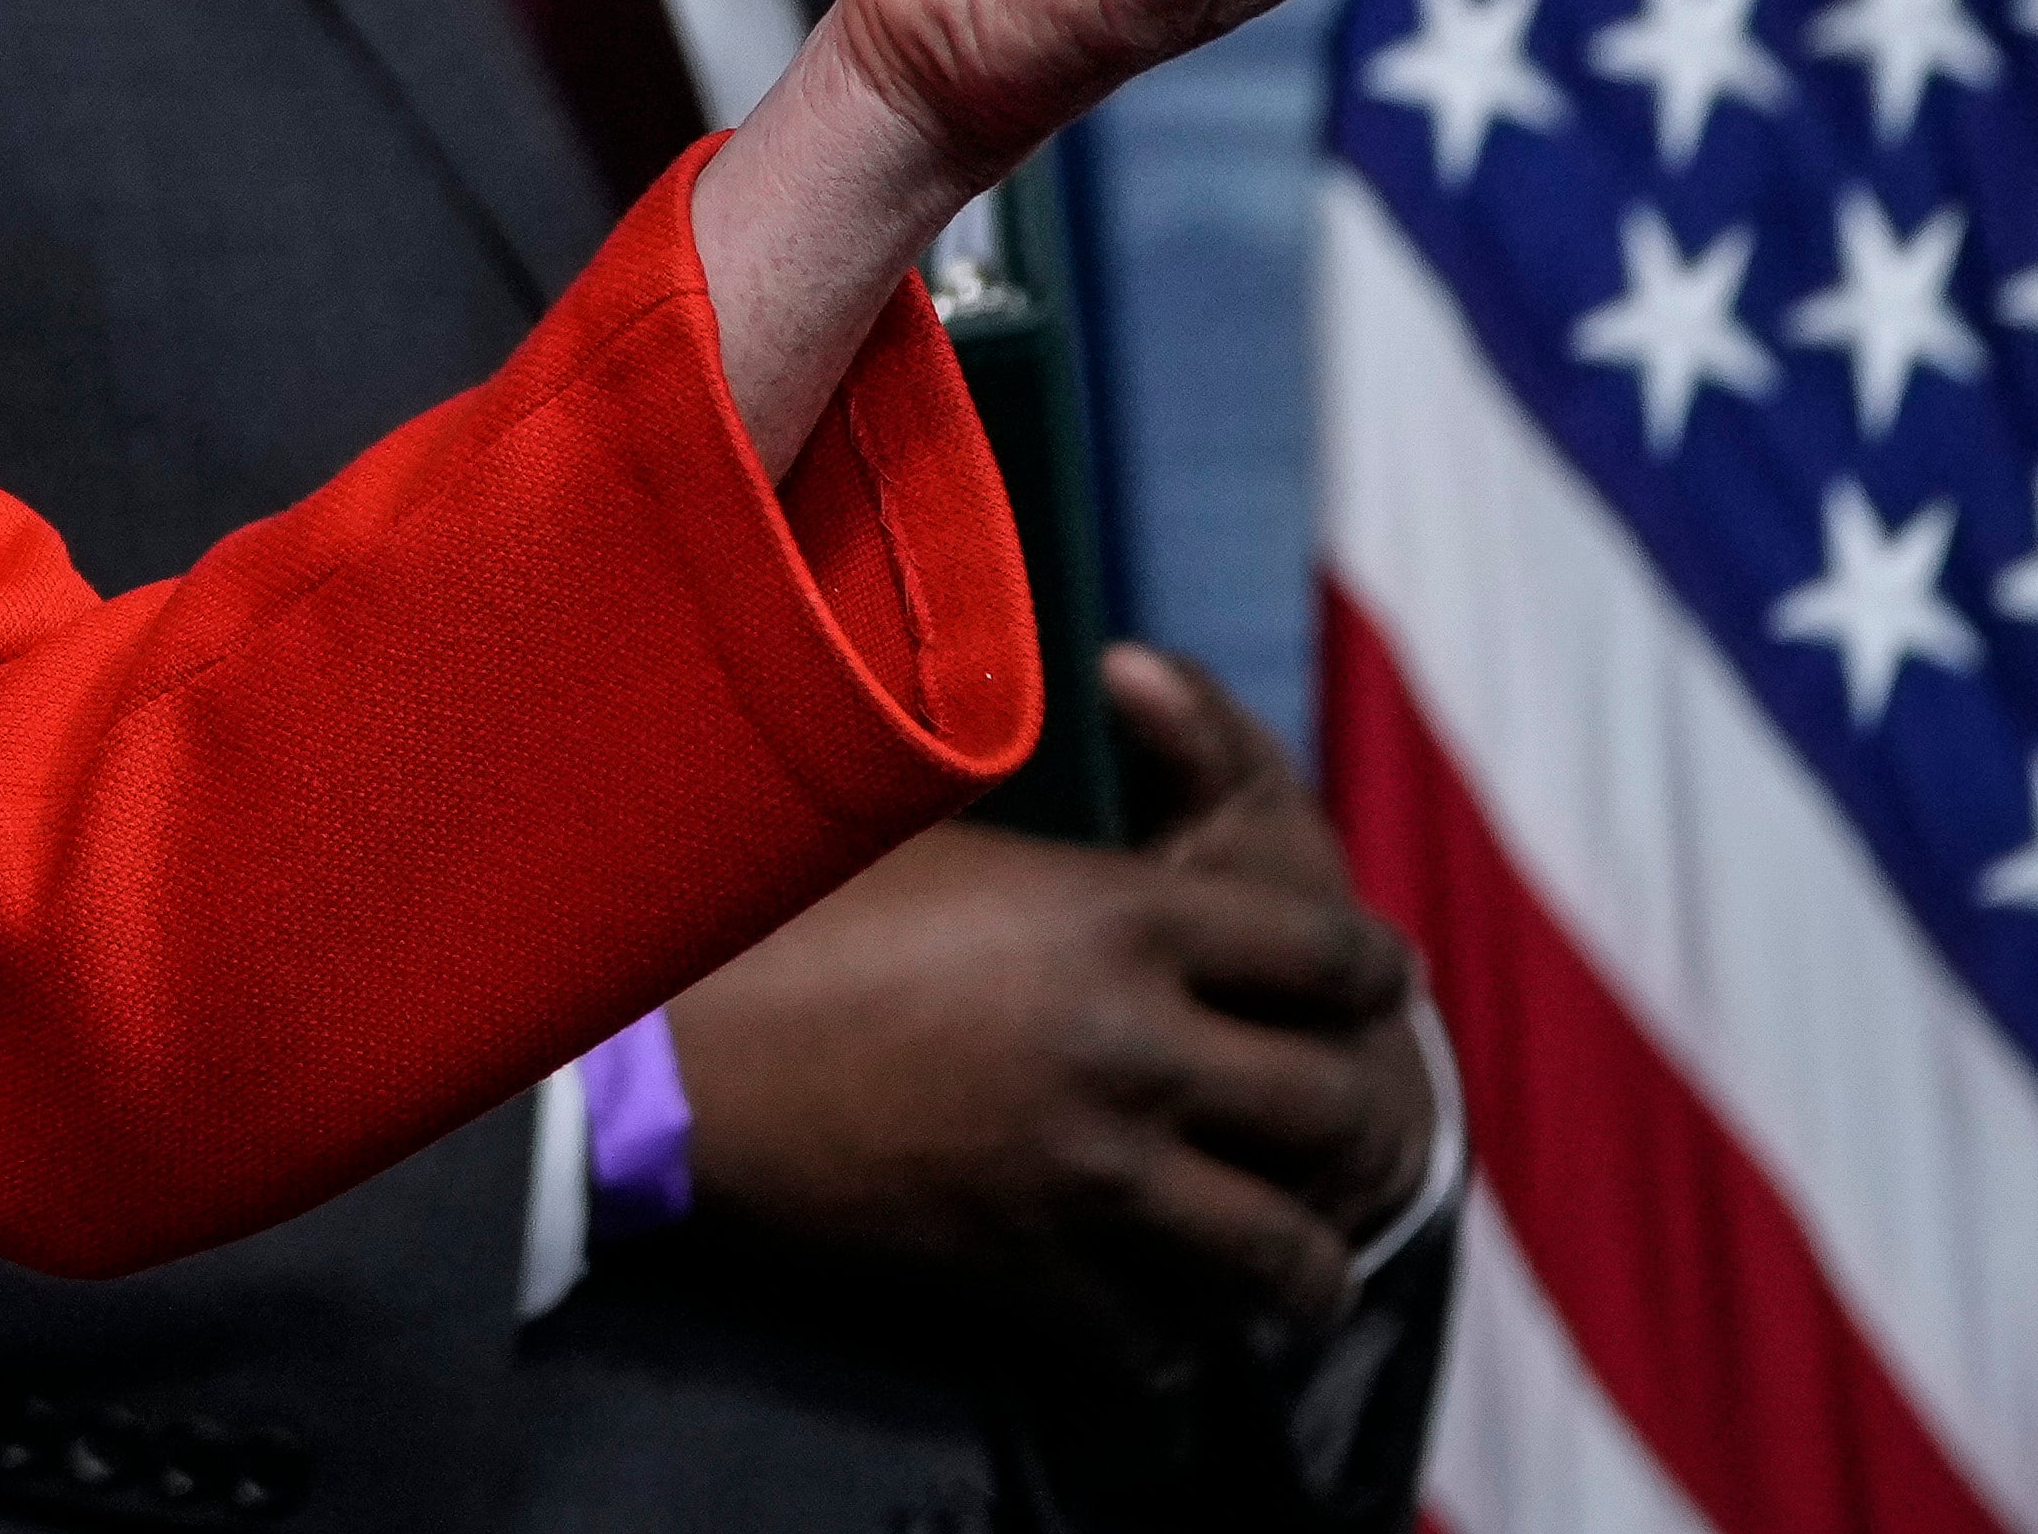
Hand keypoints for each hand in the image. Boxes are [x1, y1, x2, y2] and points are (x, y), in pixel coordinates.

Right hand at [665, 651, 1434, 1345]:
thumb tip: (1143, 693)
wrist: (667, 1046)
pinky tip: (1153, 1311)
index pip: (1337, 954)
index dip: (1371, 975)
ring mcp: (1085, 1173)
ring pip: (1278, 1258)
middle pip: (1342, 1108)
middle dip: (1357, 1121)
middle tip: (1330, 1125)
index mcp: (1123, 915)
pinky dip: (1169, 1339)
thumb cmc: (792, 903)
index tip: (1364, 988)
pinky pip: (1156, 1344)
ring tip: (1278, 1252)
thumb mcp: (944, 823)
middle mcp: (1133, 1046)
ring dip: (1291, 1259)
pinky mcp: (1023, 1275)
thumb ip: (1068, 822)